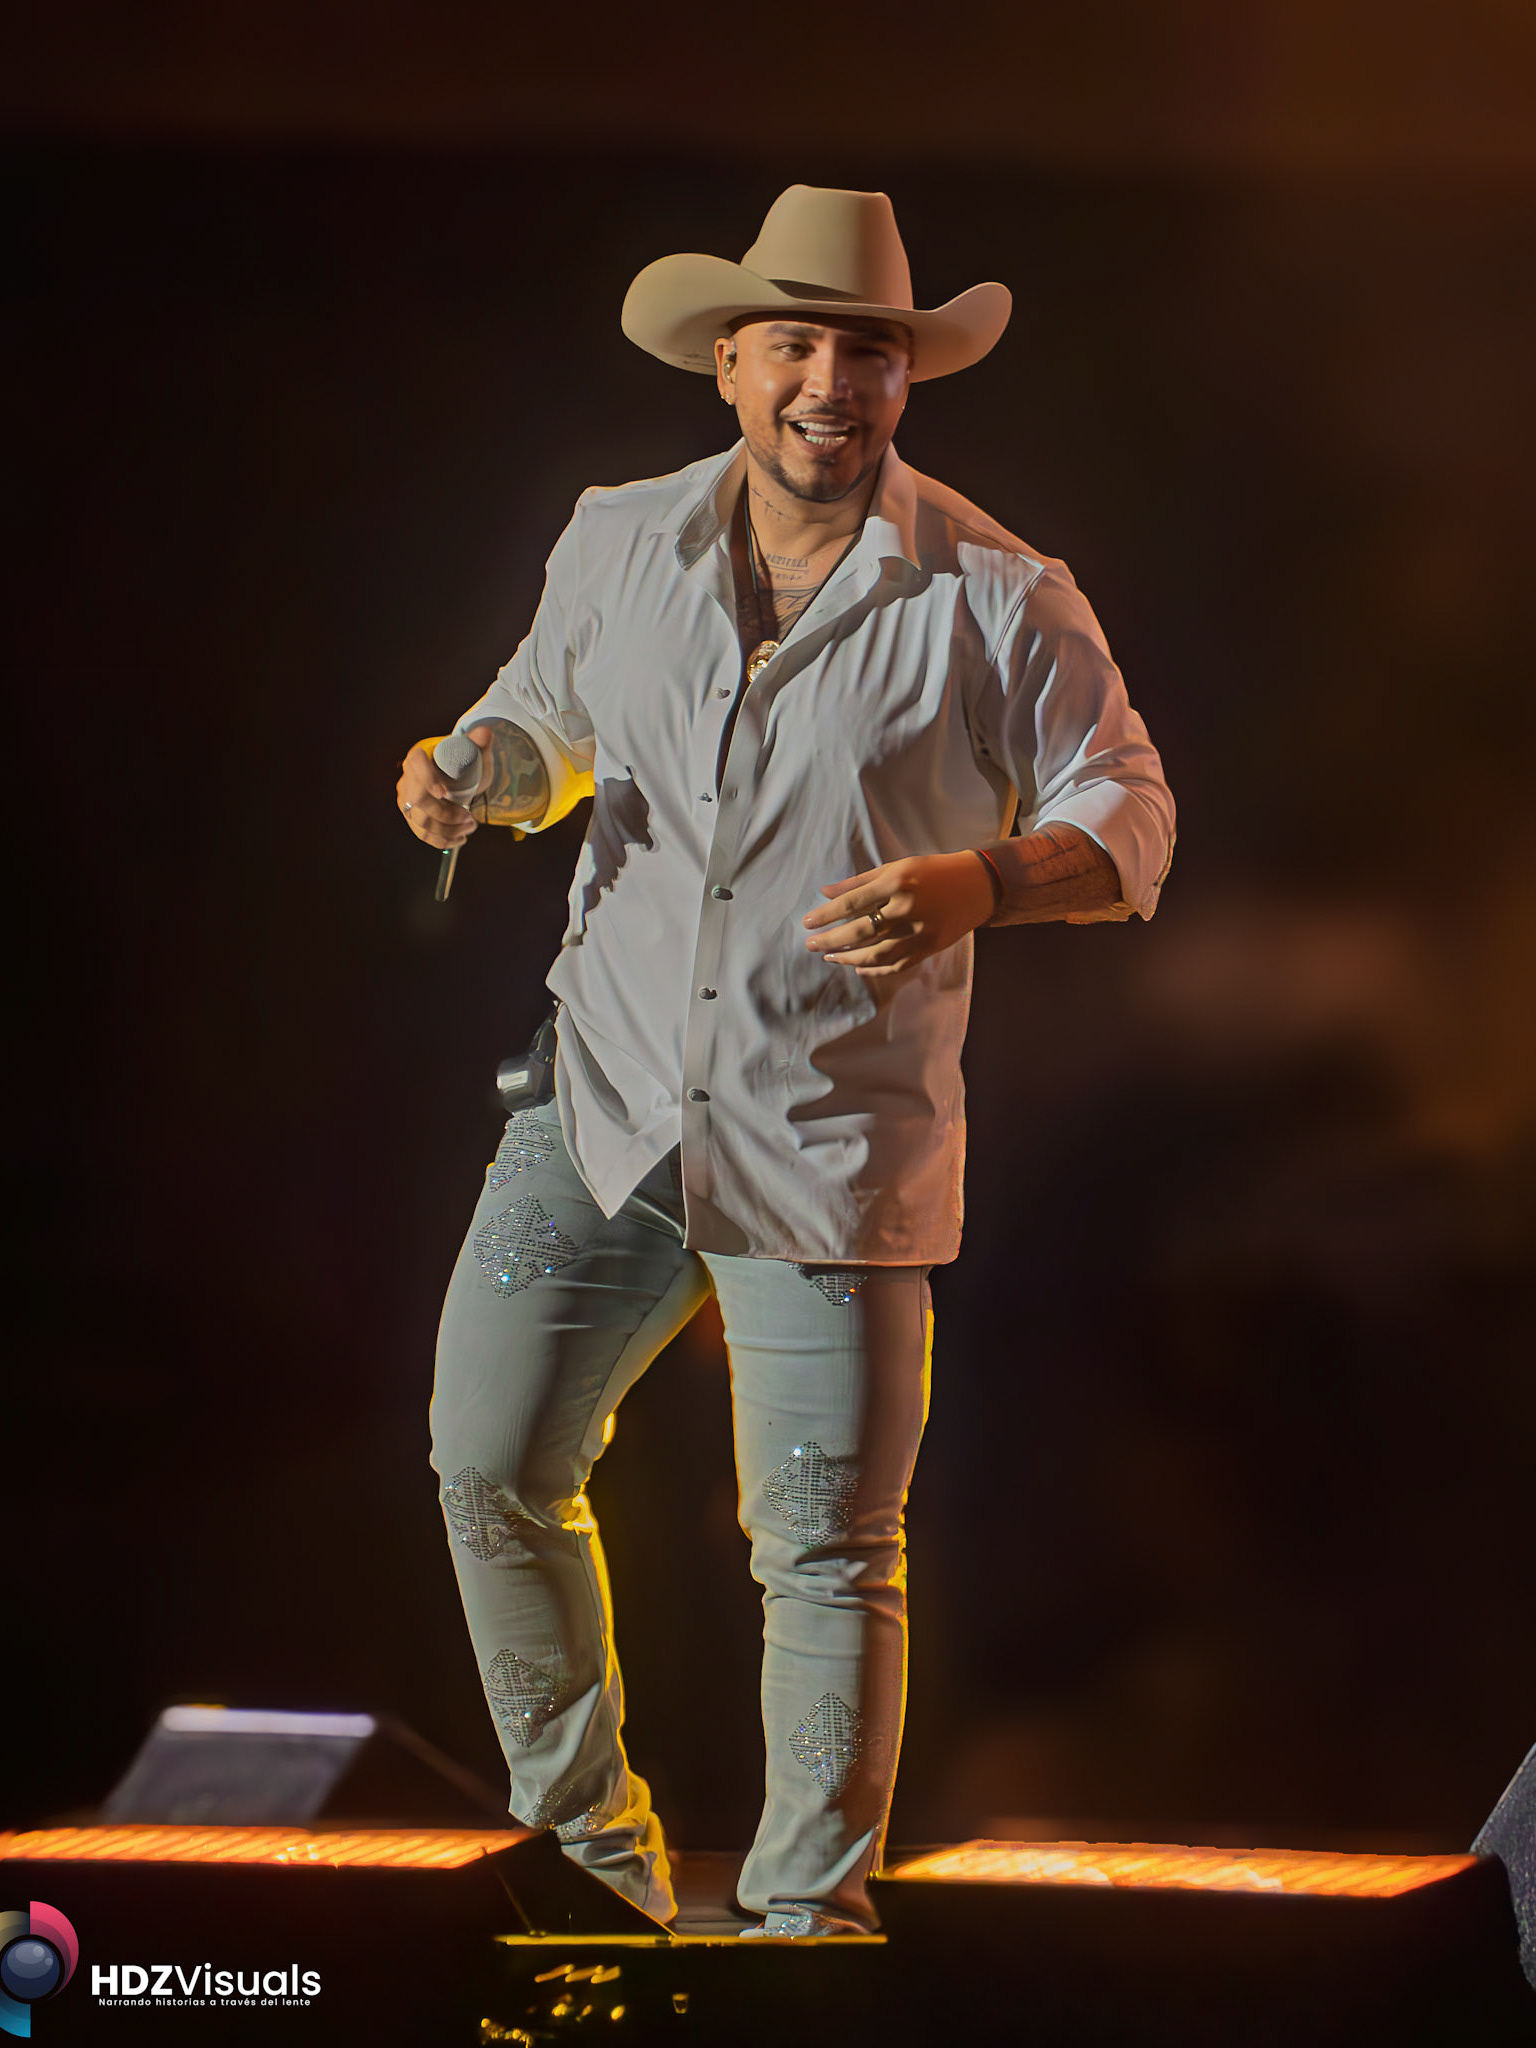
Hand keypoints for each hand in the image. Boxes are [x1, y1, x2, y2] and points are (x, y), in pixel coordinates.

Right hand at [395, 725, 492, 848]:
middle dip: (446, 814)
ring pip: (421, 822)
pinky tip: (459, 839)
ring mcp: (407, 800)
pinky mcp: (412, 817)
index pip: (415, 764)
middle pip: (418, 801)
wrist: (458, 776)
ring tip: (470, 827)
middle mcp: (407, 778)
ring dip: (448, 830)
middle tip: (470, 818)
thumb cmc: (464, 761)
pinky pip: (423, 834)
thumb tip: (484, 733)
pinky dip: (442, 841)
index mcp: (418, 756)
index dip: (427, 779)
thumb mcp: (474, 750)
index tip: (445, 793)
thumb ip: (479, 741)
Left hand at [804, 853, 996, 979]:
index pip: (852, 902)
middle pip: (860, 931)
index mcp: (897, 881)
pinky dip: (875, 970)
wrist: (978, 885)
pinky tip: (858, 968)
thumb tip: (824, 892)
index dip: (825, 915)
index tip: (806, 923)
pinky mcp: (930, 947)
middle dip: (831, 940)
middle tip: (811, 945)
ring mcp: (921, 931)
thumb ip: (860, 881)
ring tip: (831, 957)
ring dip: (849, 959)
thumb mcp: (897, 867)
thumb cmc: (933, 871)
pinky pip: (896, 965)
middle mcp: (908, 907)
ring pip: (876, 954)